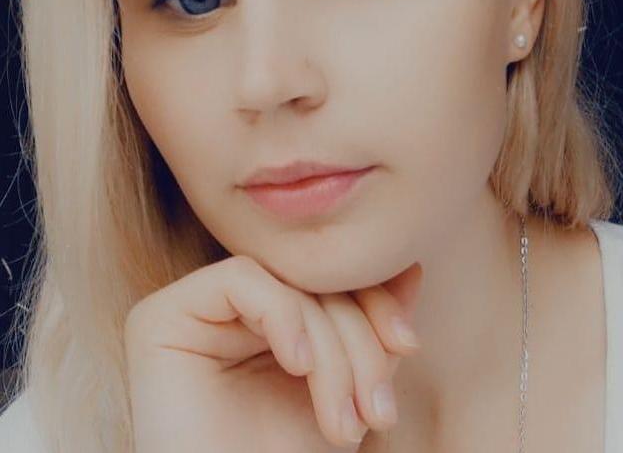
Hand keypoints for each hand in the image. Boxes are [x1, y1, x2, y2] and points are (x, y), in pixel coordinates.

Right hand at [123, 254, 422, 451]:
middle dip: (356, 342)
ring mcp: (190, 310)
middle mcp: (224, 309)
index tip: (408, 345)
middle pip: (309, 282)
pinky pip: (240, 280)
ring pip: (283, 284)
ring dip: (330, 350)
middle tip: (377, 412)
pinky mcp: (160, 316)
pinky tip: (297, 365)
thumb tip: (412, 268)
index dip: (374, 302)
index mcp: (264, 318)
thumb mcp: (347, 391)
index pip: (326, 279)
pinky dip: (283, 316)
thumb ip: (372, 331)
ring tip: (345, 423)